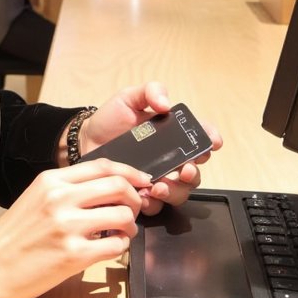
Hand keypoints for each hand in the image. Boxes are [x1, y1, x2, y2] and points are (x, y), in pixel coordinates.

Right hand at [0, 158, 148, 297]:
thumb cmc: (16, 233)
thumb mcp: (37, 197)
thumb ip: (68, 188)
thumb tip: (108, 187)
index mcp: (52, 179)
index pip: (103, 165)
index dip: (130, 172)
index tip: (142, 180)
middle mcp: (61, 198)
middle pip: (118, 186)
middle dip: (135, 198)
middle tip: (134, 210)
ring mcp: (68, 226)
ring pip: (122, 216)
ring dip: (130, 225)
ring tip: (122, 232)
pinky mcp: (74, 255)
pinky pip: (116, 246)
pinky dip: (121, 247)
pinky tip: (111, 249)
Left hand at [77, 83, 222, 215]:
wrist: (85, 140)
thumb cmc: (110, 119)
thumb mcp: (129, 98)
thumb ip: (150, 92)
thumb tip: (166, 103)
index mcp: (173, 135)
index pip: (201, 138)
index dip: (211, 139)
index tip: (212, 142)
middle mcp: (171, 160)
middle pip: (195, 173)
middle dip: (194, 173)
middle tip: (184, 170)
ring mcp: (158, 179)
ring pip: (179, 193)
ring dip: (174, 191)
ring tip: (158, 186)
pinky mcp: (142, 195)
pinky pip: (155, 205)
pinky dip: (152, 203)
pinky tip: (142, 196)